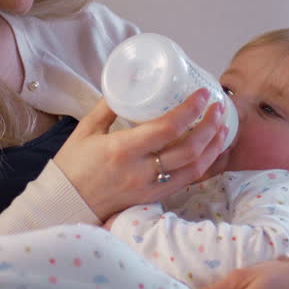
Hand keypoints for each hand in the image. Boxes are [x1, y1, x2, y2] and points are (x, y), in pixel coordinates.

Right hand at [53, 89, 230, 220]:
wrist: (65, 203)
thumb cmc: (73, 165)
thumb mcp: (86, 129)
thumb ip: (109, 107)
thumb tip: (129, 85)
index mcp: (123, 149)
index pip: (168, 128)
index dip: (191, 110)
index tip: (203, 94)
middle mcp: (141, 171)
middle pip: (189, 149)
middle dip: (211, 125)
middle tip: (219, 106)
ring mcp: (150, 188)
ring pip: (195, 169)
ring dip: (214, 146)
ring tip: (223, 126)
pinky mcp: (154, 199)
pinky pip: (187, 182)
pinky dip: (206, 166)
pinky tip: (213, 151)